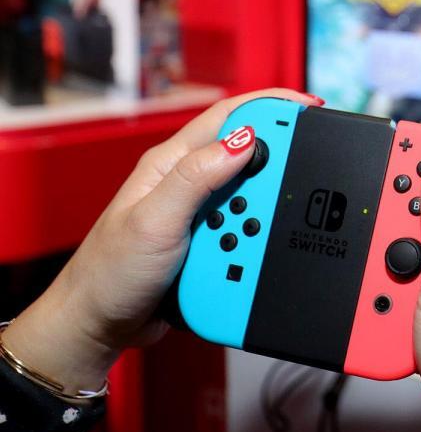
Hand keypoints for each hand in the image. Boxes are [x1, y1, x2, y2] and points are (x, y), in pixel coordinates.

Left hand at [2, 89, 320, 393]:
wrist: (100, 324)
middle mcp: (190, 183)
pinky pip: (249, 236)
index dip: (271, 107)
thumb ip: (198, 178)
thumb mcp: (154, 221)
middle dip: (276, 176)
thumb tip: (245, 141)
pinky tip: (249, 260)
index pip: (230, 117)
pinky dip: (257, 246)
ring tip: (251, 243)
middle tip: (293, 195)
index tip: (309, 110)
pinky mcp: (212, 243)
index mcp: (172, 163)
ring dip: (263, 220)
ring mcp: (202, 215)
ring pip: (255, 202)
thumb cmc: (110, 272)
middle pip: (253, 160)